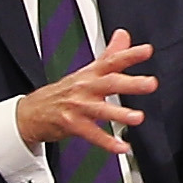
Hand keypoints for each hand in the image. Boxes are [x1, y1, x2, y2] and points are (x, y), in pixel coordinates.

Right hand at [12, 32, 153, 159]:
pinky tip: (121, 147)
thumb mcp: (86, 71)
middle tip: (150, 83)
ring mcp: (78, 106)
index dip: (129, 54)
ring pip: (100, 109)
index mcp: (91, 74)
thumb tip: (124, 35)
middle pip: (109, 82)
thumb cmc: (63, 92)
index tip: (147, 51)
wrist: (32, 112)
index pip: (112, 60)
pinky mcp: (71, 124)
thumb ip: (110, 54)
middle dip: (130, 83)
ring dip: (119, 113)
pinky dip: (107, 142)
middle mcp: (85, 88)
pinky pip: (92, 134)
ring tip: (137, 118)